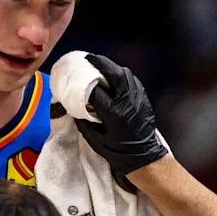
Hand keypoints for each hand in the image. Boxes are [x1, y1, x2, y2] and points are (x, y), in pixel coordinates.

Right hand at [75, 54, 167, 175]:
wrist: (143, 156)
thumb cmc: (117, 151)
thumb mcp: (94, 138)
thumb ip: (83, 118)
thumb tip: (73, 103)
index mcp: (113, 113)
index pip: (95, 90)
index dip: (84, 81)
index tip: (74, 75)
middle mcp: (126, 101)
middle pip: (113, 74)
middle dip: (100, 63)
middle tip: (88, 59)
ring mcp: (137, 97)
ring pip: (124, 73)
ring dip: (110, 67)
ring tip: (99, 65)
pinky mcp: (143, 97)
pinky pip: (131, 79)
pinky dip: (120, 74)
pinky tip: (112, 76)